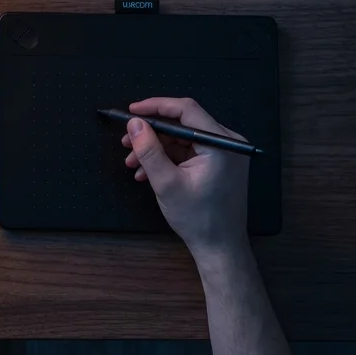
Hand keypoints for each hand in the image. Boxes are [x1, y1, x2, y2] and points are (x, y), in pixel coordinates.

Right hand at [122, 97, 249, 259]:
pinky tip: (147, 172)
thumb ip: (149, 150)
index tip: (131, 111)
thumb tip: (134, 123)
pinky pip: (188, 151)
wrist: (220, 247)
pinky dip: (167, 158)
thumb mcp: (167, 183)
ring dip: (156, 148)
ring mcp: (225, 153)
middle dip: (152, 133)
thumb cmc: (198, 218)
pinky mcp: (219, 163)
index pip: (186, 110)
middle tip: (126, 142)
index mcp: (222, 144)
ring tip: (133, 163)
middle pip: (183, 124)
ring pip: (182, 138)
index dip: (156, 107)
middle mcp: (228, 142)